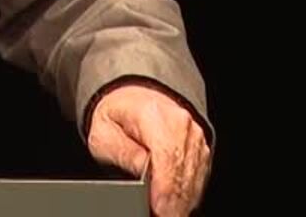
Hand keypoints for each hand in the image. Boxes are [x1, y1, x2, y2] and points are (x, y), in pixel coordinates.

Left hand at [85, 82, 211, 215]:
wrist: (134, 99)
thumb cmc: (117, 117)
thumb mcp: (104, 133)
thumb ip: (124, 153)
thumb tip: (144, 173)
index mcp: (155, 115)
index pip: (167, 155)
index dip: (165, 187)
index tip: (158, 208)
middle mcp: (182, 124)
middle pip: (183, 172)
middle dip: (172, 202)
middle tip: (158, 215)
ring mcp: (195, 138)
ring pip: (194, 180)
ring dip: (181, 203)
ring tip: (163, 213)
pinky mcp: (201, 152)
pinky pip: (199, 180)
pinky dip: (187, 197)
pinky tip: (173, 208)